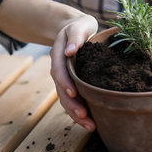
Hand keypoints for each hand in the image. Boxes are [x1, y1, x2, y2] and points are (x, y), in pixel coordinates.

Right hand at [50, 14, 97, 131]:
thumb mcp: (79, 25)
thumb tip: (70, 51)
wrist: (76, 29)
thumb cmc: (80, 27)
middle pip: (62, 90)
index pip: (59, 71)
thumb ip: (76, 36)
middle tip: (85, 117)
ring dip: (76, 114)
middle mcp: (60, 69)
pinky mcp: (73, 84)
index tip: (73, 93)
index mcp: (59, 55)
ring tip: (91, 126)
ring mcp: (65, 78)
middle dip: (72, 105)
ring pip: (67, 99)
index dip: (65, 83)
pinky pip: (74, 100)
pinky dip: (81, 111)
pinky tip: (92, 121)